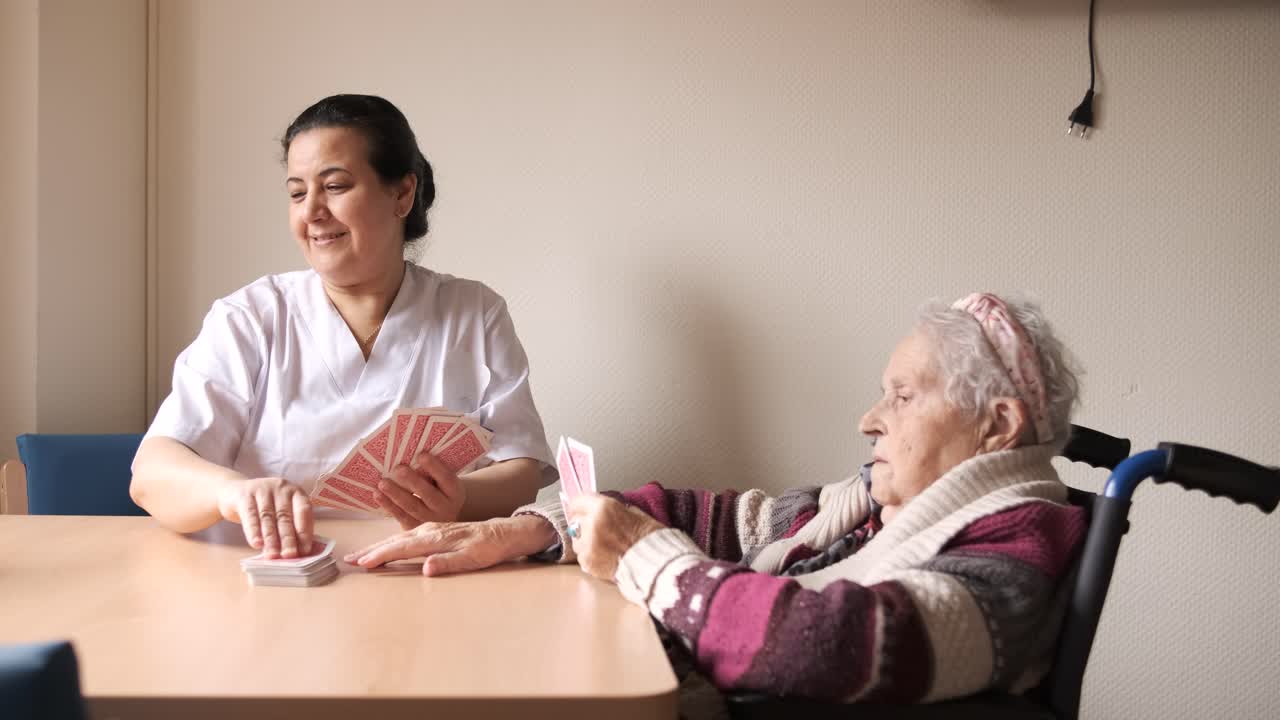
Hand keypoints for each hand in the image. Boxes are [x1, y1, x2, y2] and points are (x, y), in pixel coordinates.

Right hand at [215, 477, 313, 558]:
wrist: (234, 493)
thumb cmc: (266, 507)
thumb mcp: (281, 512)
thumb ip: (291, 527)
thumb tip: (298, 552)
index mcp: (296, 492)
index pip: (304, 511)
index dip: (304, 531)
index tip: (304, 550)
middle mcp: (281, 488)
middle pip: (285, 516)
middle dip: (288, 538)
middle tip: (289, 556)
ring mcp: (263, 489)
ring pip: (268, 517)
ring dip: (271, 539)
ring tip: (273, 555)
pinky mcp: (244, 495)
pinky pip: (250, 516)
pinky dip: (254, 532)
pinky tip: (256, 544)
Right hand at [344, 515, 557, 576]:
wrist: (503, 533)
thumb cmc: (488, 548)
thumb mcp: (473, 559)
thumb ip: (448, 563)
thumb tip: (426, 569)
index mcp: (435, 538)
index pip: (401, 548)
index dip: (380, 556)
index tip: (362, 564)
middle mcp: (430, 531)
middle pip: (395, 541)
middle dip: (372, 550)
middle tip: (349, 559)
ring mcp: (432, 529)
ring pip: (399, 538)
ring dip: (379, 546)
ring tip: (361, 555)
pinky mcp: (435, 531)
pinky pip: (407, 537)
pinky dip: (393, 543)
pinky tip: (387, 548)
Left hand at [375, 451, 466, 529]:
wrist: (446, 518)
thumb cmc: (441, 491)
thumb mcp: (444, 483)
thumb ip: (433, 474)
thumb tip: (411, 459)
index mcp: (455, 493)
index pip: (446, 479)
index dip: (434, 467)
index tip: (421, 455)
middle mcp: (445, 508)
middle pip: (428, 495)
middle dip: (412, 481)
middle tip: (398, 469)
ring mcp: (430, 520)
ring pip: (412, 507)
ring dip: (396, 494)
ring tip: (382, 483)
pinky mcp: (415, 528)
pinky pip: (401, 516)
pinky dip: (388, 505)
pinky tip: (377, 494)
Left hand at [566, 494, 665, 581]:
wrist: (657, 564)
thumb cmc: (651, 538)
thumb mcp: (633, 512)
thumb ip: (611, 510)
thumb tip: (599, 509)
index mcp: (604, 508)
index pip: (578, 501)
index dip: (580, 505)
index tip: (581, 508)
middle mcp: (592, 524)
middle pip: (575, 519)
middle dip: (583, 522)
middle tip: (596, 528)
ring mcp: (588, 545)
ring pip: (576, 539)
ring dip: (585, 540)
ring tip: (604, 545)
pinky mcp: (588, 563)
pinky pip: (582, 555)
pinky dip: (590, 556)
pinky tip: (605, 556)